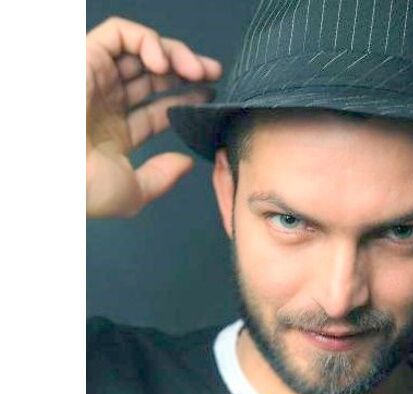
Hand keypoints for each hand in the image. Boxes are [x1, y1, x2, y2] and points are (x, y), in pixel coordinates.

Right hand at [86, 17, 221, 217]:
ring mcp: (96, 79)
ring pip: (141, 53)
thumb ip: (161, 178)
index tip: (210, 98)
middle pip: (152, 78)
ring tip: (198, 70)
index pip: (156, 112)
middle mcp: (106, 103)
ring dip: (175, 55)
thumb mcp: (132, 193)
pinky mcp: (86, 55)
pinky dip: (147, 41)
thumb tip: (185, 163)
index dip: (184, 102)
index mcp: (114, 134)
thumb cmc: (87, 185)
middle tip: (213, 75)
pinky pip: (120, 34)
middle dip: (186, 73)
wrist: (52, 167)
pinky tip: (164, 63)